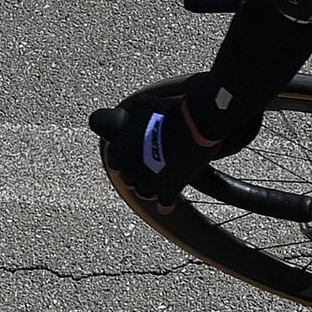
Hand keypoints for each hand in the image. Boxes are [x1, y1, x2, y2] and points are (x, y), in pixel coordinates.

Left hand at [98, 74, 255, 191]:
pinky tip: (166, 206)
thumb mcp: (141, 106)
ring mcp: (149, 182)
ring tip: (158, 182)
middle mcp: (130, 170)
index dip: (124, 157)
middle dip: (136, 172)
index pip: (114, 161)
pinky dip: (165, 204)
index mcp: (120, 150)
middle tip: (148, 167)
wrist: (197, 122)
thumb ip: (128, 117)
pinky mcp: (169, 190)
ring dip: (150, 187)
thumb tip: (125, 117)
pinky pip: (163, 203)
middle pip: (128, 179)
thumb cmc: (169, 111)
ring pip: (144, 192)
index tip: (132, 155)